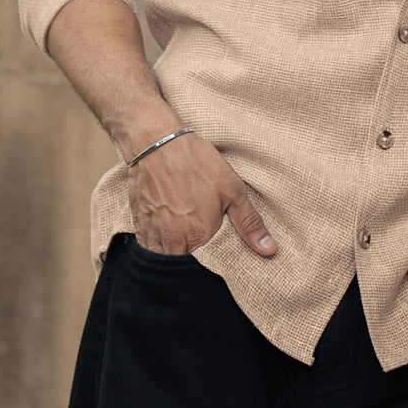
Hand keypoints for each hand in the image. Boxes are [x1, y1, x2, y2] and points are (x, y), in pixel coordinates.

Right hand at [128, 132, 277, 257]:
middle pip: (183, 263)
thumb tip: (269, 250)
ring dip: (172, 250)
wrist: (158, 142)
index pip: (205, 265)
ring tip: (182, 228)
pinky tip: (166, 223)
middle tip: (196, 231)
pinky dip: (157, 241)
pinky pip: (147, 246)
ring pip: (163, 257)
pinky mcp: (138, 224)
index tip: (212, 241)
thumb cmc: (197, 163)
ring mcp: (152, 234)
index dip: (210, 255)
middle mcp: (172, 241)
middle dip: (190, 255)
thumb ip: (249, 223)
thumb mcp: (232, 189)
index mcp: (198, 236)